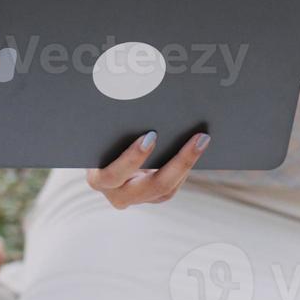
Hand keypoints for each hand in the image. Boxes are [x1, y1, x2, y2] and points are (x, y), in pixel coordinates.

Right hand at [86, 131, 210, 208]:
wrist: (98, 157)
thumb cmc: (97, 140)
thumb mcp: (99, 137)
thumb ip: (114, 129)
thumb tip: (136, 100)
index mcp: (98, 179)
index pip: (113, 174)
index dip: (132, 159)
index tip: (151, 136)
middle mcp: (116, 195)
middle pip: (151, 186)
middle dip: (178, 162)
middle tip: (196, 139)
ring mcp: (136, 199)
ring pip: (166, 190)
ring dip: (186, 164)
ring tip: (202, 140)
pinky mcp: (150, 197)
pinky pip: (170, 187)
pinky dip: (183, 169)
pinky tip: (195, 148)